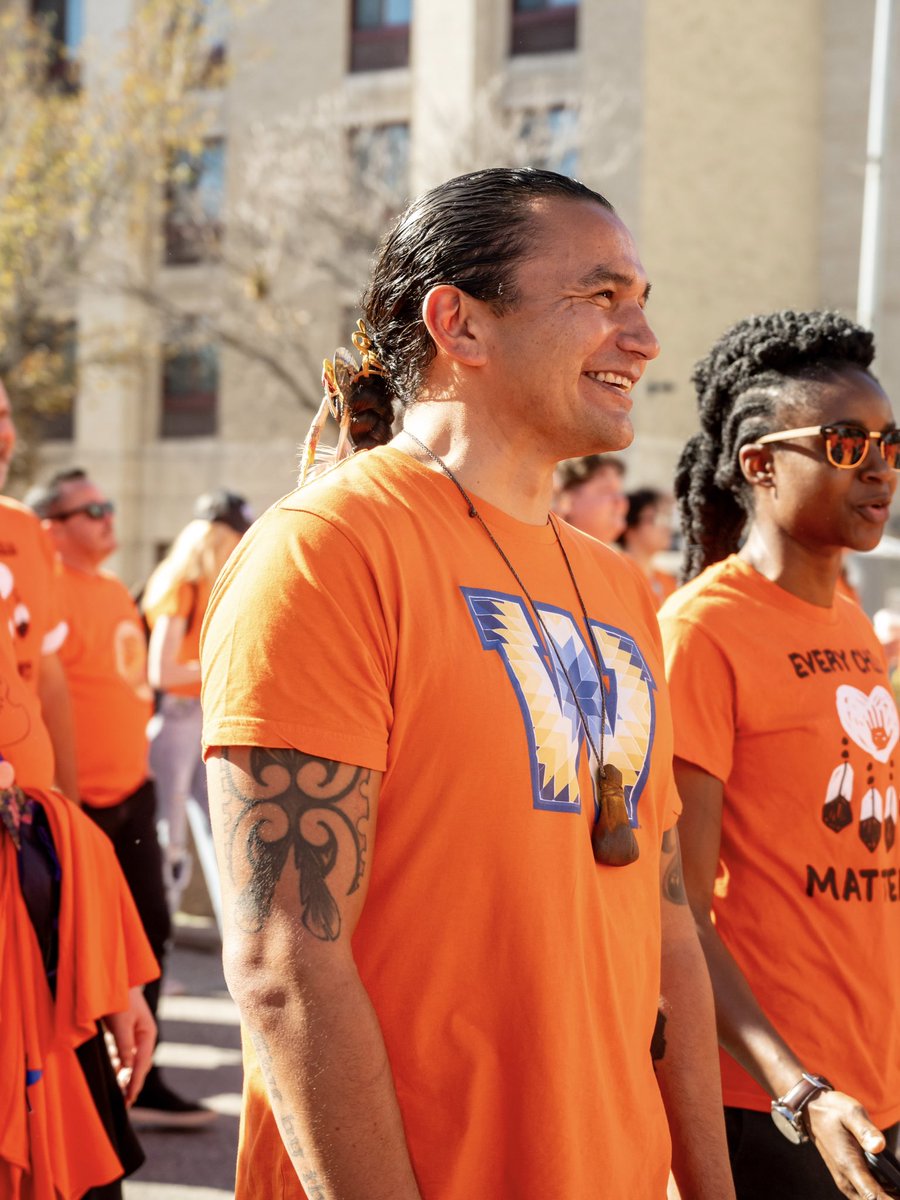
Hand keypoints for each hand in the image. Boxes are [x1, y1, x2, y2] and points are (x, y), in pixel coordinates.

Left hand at [104, 986, 155, 1105]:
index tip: (129, 1098)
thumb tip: (127, 1068)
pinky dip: (120, 1065)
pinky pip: (124, 1054)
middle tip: (124, 1102)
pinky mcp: (124, 1033)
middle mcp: (143, 1036)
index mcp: (148, 1033)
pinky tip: (114, 1074)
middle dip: (132, 1082)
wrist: (114, 979)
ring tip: (119, 1093)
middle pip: (139, 1064)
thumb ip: (125, 1046)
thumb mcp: (122, 1024)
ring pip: (131, 1061)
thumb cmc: (120, 999)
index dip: (135, 1082)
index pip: (142, 1063)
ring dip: (125, 1075)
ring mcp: (134, 1034)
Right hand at [806, 1089, 889, 1198]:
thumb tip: (879, 1146)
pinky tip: (892, 1185)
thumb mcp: (850, 1112)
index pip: (873, 1197)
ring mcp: (845, 1181)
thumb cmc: (833, 1110)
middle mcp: (846, 1179)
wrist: (811, 1111)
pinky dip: (879, 1194)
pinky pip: (865, 1195)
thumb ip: (865, 1130)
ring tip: (897, 1185)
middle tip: (899, 1186)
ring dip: (884, 1196)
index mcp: (848, 1165)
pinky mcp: (847, 1179)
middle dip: (891, 1198)